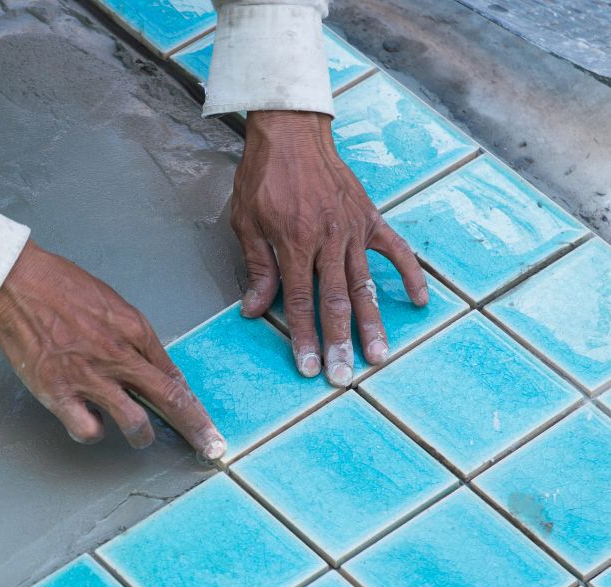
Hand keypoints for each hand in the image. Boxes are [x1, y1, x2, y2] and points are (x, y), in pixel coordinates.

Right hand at [0, 240, 226, 458]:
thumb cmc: (62, 287)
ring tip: (136, 435)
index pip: (174, 377)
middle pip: (170, 400)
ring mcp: (89, 377)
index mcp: (135, 332)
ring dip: (140, 436)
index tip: (207, 426)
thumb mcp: (113, 305)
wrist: (17, 282)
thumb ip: (136, 339)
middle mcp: (118, 356)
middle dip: (196, 429)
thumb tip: (156, 370)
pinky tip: (89, 422)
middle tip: (210, 448)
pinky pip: (87, 430)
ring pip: (134, 423)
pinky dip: (92, 432)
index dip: (195, 406)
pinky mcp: (58, 392)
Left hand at [231, 110, 428, 385]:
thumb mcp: (246, 222)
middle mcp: (327, 240)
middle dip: (339, 342)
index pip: (300, 301)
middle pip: (335, 301)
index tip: (309, 367)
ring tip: (379, 355)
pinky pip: (395, 250)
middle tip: (345, 377)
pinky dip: (409, 274)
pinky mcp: (369, 217)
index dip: (304, 337)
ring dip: (372, 323)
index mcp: (294, 243)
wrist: (291, 131)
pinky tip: (418, 302)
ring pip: (364, 284)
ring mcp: (352, 229)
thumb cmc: (263, 177)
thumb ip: (256, 267)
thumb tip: (253, 310)